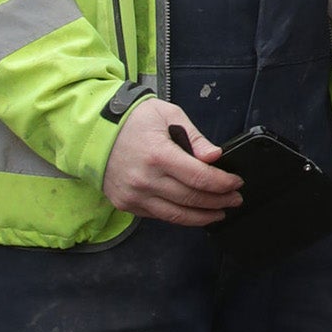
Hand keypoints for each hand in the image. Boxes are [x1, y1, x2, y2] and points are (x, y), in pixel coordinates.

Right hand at [101, 101, 242, 226]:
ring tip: (220, 213)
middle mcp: (145, 180)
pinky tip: (194, 212)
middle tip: (235, 199)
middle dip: (219, 201)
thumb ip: (195, 138)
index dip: (223, 183)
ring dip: (202, 216)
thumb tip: (216, 157)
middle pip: (191, 199)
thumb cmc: (134, 119)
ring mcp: (134, 195)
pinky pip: (159, 216)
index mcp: (158, 155)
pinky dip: (180, 216)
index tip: (237, 183)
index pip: (199, 177)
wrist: (94, 131)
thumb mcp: (169, 115)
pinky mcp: (126, 204)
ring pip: (176, 215)